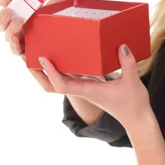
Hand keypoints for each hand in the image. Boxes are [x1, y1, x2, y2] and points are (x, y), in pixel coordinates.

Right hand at [0, 0, 66, 56]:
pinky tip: (17, 41)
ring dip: (10, 30)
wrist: (73, 35)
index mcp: (20, 11)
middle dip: (1, 16)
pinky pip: (18, 52)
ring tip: (20, 21)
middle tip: (8, 11)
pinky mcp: (28, 52)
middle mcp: (17, 26)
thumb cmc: (61, 16)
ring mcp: (22, 39)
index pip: (5, 2)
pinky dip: (15, 47)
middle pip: (0, 22)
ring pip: (8, 37)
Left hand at [37, 44, 151, 129]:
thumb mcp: (132, 81)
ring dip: (46, 70)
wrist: (136, 119)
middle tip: (28, 55)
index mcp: (88, 90)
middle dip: (38, 73)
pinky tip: (64, 54)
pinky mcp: (90, 86)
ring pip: (59, 81)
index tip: (43, 58)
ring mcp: (85, 88)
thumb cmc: (133, 103)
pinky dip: (62, 67)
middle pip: (51, 85)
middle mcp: (82, 90)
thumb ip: (127, 63)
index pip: (62, 84)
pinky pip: (70, 76)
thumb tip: (122, 46)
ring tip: (40, 51)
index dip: (51, 72)